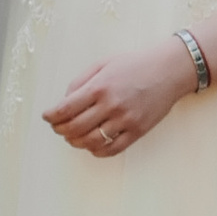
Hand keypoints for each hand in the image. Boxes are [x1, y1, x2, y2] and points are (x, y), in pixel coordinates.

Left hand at [44, 37, 199, 157]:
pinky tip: (92, 146)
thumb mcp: (103, 64)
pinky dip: (97, 151)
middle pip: (75, 128)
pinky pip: (112, 149)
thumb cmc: (135, 64)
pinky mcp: (138, 131)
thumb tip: (65, 101)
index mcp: (99, 87)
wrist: (169, 70)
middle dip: (60, 130)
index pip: (66, 109)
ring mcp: (125, 120)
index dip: (52, 116)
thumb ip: (81, 81)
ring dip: (76, 142)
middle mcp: (111, 105)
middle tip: (58, 128)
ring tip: (73, 137)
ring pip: (91, 141)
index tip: (47, 117)